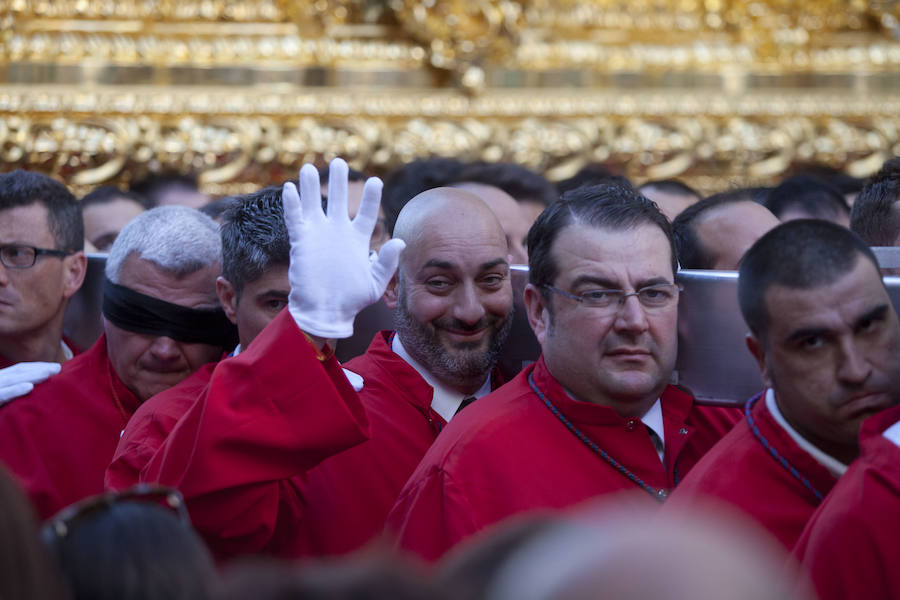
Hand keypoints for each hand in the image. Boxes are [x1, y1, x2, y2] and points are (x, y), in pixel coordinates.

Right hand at [0, 362, 60, 404]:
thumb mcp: (7, 398)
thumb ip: (17, 392)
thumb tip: (39, 387)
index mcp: (1, 380)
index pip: (19, 370)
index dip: (37, 367)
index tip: (57, 367)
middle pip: (17, 372)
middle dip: (38, 369)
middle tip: (58, 368)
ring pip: (11, 380)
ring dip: (31, 376)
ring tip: (48, 373)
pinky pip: (2, 394)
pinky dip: (15, 390)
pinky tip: (29, 387)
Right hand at [282, 158, 404, 338]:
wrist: (325, 312)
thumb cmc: (352, 300)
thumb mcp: (375, 283)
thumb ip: (387, 263)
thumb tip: (400, 241)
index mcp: (358, 239)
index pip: (367, 213)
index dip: (371, 198)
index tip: (376, 181)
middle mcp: (339, 232)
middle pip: (339, 200)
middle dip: (339, 181)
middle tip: (339, 162)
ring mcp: (319, 235)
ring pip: (315, 204)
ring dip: (312, 186)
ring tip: (311, 167)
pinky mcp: (302, 242)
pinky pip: (296, 219)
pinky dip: (292, 204)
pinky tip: (290, 188)